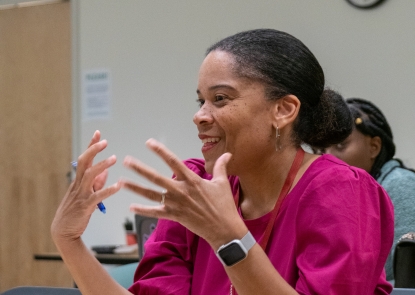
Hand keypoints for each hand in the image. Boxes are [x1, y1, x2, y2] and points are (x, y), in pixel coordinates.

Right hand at [51, 131, 120, 242]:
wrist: (64, 232)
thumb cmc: (76, 212)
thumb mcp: (86, 194)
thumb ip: (97, 183)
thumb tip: (106, 171)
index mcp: (78, 180)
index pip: (85, 158)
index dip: (91, 145)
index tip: (98, 133)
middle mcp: (78, 184)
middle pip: (83, 162)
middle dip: (93, 150)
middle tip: (105, 141)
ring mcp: (80, 194)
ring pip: (89, 175)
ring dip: (102, 165)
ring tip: (114, 158)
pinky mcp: (85, 206)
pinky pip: (97, 196)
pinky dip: (108, 190)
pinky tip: (119, 185)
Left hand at [121, 139, 246, 248]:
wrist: (224, 229)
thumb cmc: (224, 206)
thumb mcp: (223, 183)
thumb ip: (221, 167)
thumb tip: (228, 154)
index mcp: (192, 180)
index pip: (173, 161)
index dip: (160, 151)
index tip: (149, 142)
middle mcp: (180, 190)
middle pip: (156, 177)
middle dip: (140, 168)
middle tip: (126, 161)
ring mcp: (176, 204)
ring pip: (151, 194)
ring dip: (136, 187)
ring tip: (121, 181)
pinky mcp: (175, 216)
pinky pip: (155, 213)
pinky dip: (143, 210)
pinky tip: (131, 206)